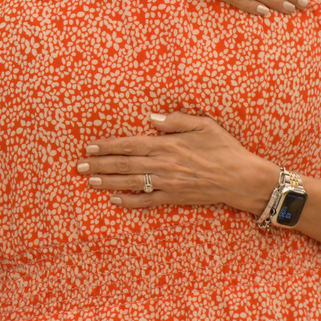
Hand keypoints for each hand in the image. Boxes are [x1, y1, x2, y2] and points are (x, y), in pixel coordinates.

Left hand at [75, 112, 278, 212]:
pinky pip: (147, 201)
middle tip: (79, 166)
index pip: (129, 145)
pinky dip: (129, 201)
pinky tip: (114, 200)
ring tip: (89, 181)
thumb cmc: (224, 148)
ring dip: (107, 182)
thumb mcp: (203, 125)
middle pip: (124, 165)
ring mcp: (167, 183)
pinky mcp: (174, 198)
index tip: (90, 147)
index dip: (107, 146)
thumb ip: (175, 121)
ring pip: (130, 183)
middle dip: (99, 165)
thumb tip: (151, 119)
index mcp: (167, 144)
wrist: (241, 178)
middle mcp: (163, 164)